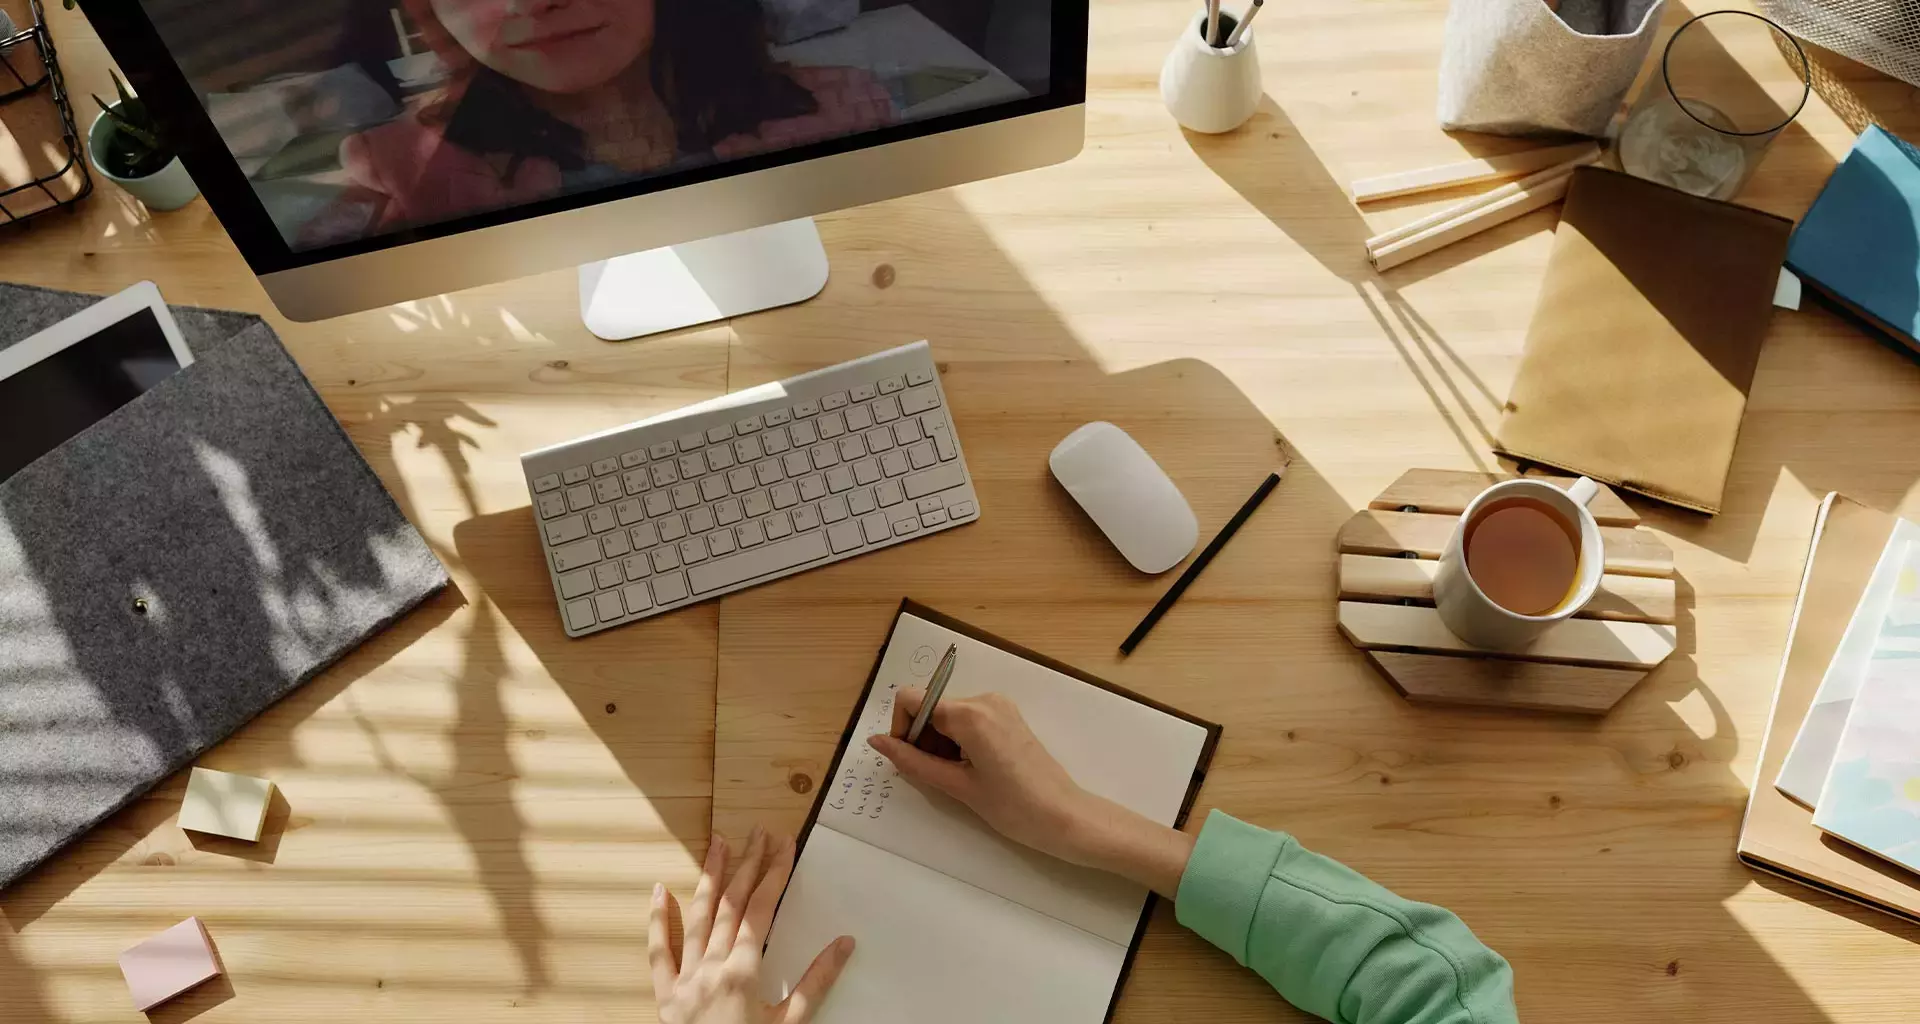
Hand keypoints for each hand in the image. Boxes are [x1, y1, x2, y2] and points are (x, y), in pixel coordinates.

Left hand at [650, 828, 854, 1023]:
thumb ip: (816, 983)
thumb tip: (844, 944)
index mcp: (742, 973)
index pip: (762, 910)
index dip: (775, 873)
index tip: (785, 844)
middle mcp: (709, 968)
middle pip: (731, 905)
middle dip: (747, 865)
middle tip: (759, 832)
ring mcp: (683, 980)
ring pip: (696, 918)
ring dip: (710, 878)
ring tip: (718, 844)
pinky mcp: (665, 996)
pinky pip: (657, 953)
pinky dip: (657, 920)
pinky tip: (659, 891)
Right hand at [867, 690, 1194, 896]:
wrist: (1065, 817)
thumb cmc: (1013, 807)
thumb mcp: (957, 787)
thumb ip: (913, 762)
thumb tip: (877, 742)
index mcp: (970, 713)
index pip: (912, 699)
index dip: (902, 728)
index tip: (910, 760)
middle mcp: (984, 699)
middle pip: (930, 707)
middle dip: (923, 740)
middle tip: (938, 777)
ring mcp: (999, 706)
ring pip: (948, 715)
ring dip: (941, 744)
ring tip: (959, 779)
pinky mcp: (1009, 717)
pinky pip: (968, 721)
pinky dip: (959, 742)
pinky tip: (972, 771)